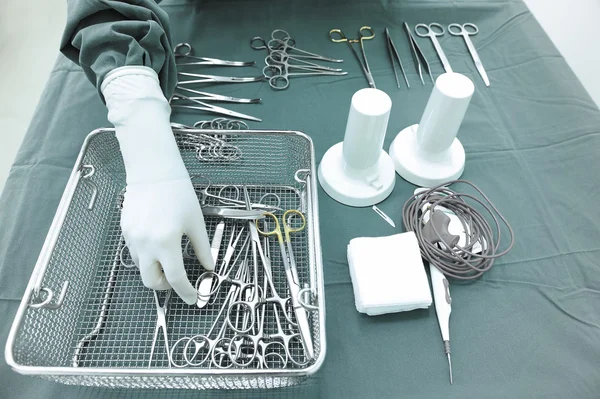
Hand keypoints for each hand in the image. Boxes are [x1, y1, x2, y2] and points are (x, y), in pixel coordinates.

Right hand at [102, 66, 213, 303]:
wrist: (153, 172)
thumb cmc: (178, 194)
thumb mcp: (196, 222)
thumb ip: (203, 248)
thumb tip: (210, 267)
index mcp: (167, 242)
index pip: (177, 279)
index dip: (187, 292)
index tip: (194, 298)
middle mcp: (146, 244)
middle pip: (152, 282)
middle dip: (166, 287)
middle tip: (178, 281)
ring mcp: (132, 239)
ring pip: (142, 269)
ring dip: (156, 270)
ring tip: (169, 257)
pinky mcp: (125, 232)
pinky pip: (135, 253)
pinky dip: (147, 257)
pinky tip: (157, 243)